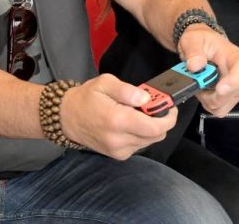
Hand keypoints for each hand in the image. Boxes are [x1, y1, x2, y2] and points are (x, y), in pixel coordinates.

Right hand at [59, 74, 177, 159]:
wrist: (67, 117)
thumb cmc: (86, 98)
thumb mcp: (105, 83)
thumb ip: (127, 90)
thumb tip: (146, 98)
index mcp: (117, 120)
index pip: (155, 127)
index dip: (168, 117)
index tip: (170, 106)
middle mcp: (118, 139)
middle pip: (157, 135)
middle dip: (161, 120)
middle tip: (156, 106)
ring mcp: (118, 150)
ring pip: (150, 141)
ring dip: (151, 127)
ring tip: (139, 113)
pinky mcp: (118, 155)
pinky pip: (140, 145)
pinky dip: (142, 134)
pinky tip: (131, 123)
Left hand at [177, 26, 238, 115]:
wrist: (201, 47)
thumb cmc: (201, 42)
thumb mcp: (192, 40)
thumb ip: (193, 51)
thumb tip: (195, 66)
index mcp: (235, 56)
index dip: (234, 81)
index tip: (219, 88)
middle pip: (233, 93)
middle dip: (212, 93)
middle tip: (197, 79)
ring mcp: (237, 90)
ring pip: (222, 105)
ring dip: (206, 98)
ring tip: (200, 82)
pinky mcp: (229, 100)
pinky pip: (217, 110)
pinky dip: (206, 102)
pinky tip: (203, 90)